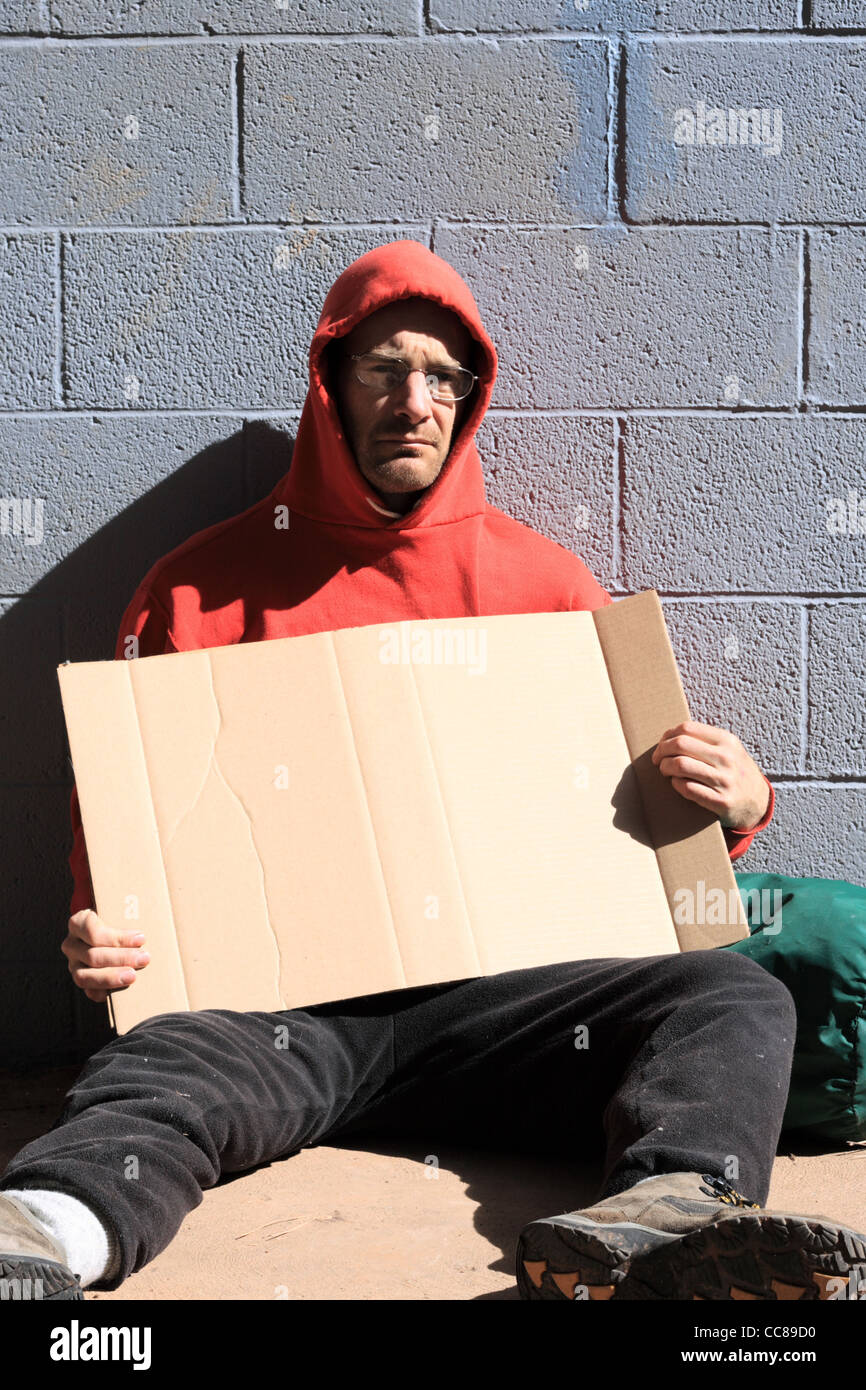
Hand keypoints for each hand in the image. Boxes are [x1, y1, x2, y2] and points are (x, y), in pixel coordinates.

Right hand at [61, 909, 149, 1003]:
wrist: (104, 931)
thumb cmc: (117, 917)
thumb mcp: (118, 907)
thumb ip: (129, 907)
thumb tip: (157, 906)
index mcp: (78, 922)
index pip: (92, 931)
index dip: (118, 937)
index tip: (141, 938)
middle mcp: (71, 944)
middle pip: (92, 955)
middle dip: (121, 958)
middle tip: (144, 958)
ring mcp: (73, 964)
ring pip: (84, 976)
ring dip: (111, 977)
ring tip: (133, 976)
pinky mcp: (81, 979)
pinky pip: (88, 991)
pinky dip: (103, 992)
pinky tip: (120, 990)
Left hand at [650, 719, 770, 830]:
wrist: (758, 801)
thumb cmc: (735, 771)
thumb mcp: (729, 749)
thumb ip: (705, 740)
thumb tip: (669, 735)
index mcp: (726, 741)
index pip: (687, 728)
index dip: (667, 736)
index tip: (661, 745)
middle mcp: (727, 758)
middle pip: (680, 745)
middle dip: (661, 751)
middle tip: (658, 760)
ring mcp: (725, 780)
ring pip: (681, 765)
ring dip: (665, 768)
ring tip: (665, 771)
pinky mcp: (721, 801)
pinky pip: (687, 788)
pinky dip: (676, 784)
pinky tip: (676, 783)